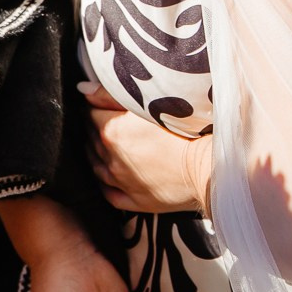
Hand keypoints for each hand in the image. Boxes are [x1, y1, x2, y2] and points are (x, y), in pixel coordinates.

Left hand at [85, 84, 212, 215]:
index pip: (91, 112)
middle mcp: (111, 158)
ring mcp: (121, 182)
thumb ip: (112, 95)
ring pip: (96, 166)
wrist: (208, 168)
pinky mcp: (135, 201)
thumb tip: (83, 90)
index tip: (103, 102)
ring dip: (97, 153)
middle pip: (91, 138)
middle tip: (108, 118)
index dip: (96, 104)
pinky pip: (109, 193)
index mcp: (112, 132)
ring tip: (108, 143)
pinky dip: (106, 183)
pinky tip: (110, 176)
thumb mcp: (151, 104)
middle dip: (96, 127)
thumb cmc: (187, 131)